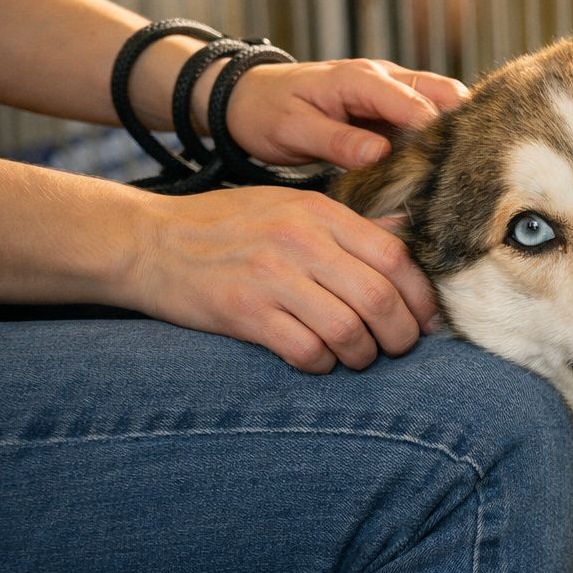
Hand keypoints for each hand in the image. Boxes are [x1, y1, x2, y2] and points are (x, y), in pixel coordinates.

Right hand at [126, 187, 440, 372]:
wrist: (146, 241)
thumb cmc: (226, 226)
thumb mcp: (289, 207)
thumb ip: (348, 226)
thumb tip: (407, 240)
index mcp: (319, 212)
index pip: (397, 257)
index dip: (421, 296)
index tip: (426, 320)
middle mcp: (300, 241)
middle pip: (381, 299)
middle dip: (401, 335)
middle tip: (397, 348)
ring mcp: (272, 277)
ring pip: (350, 331)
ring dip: (363, 356)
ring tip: (356, 357)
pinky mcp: (244, 312)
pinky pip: (307, 352)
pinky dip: (321, 365)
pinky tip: (316, 359)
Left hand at [215, 58, 467, 169]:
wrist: (247, 98)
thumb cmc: (266, 111)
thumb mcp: (293, 130)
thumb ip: (337, 143)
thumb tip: (380, 155)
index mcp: (359, 79)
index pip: (414, 102)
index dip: (436, 133)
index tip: (450, 166)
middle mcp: (382, 77)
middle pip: (443, 93)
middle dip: (462, 125)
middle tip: (469, 166)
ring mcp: (390, 91)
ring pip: (442, 104)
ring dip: (454, 132)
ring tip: (463, 170)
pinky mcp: (390, 108)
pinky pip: (426, 118)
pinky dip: (440, 138)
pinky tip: (443, 168)